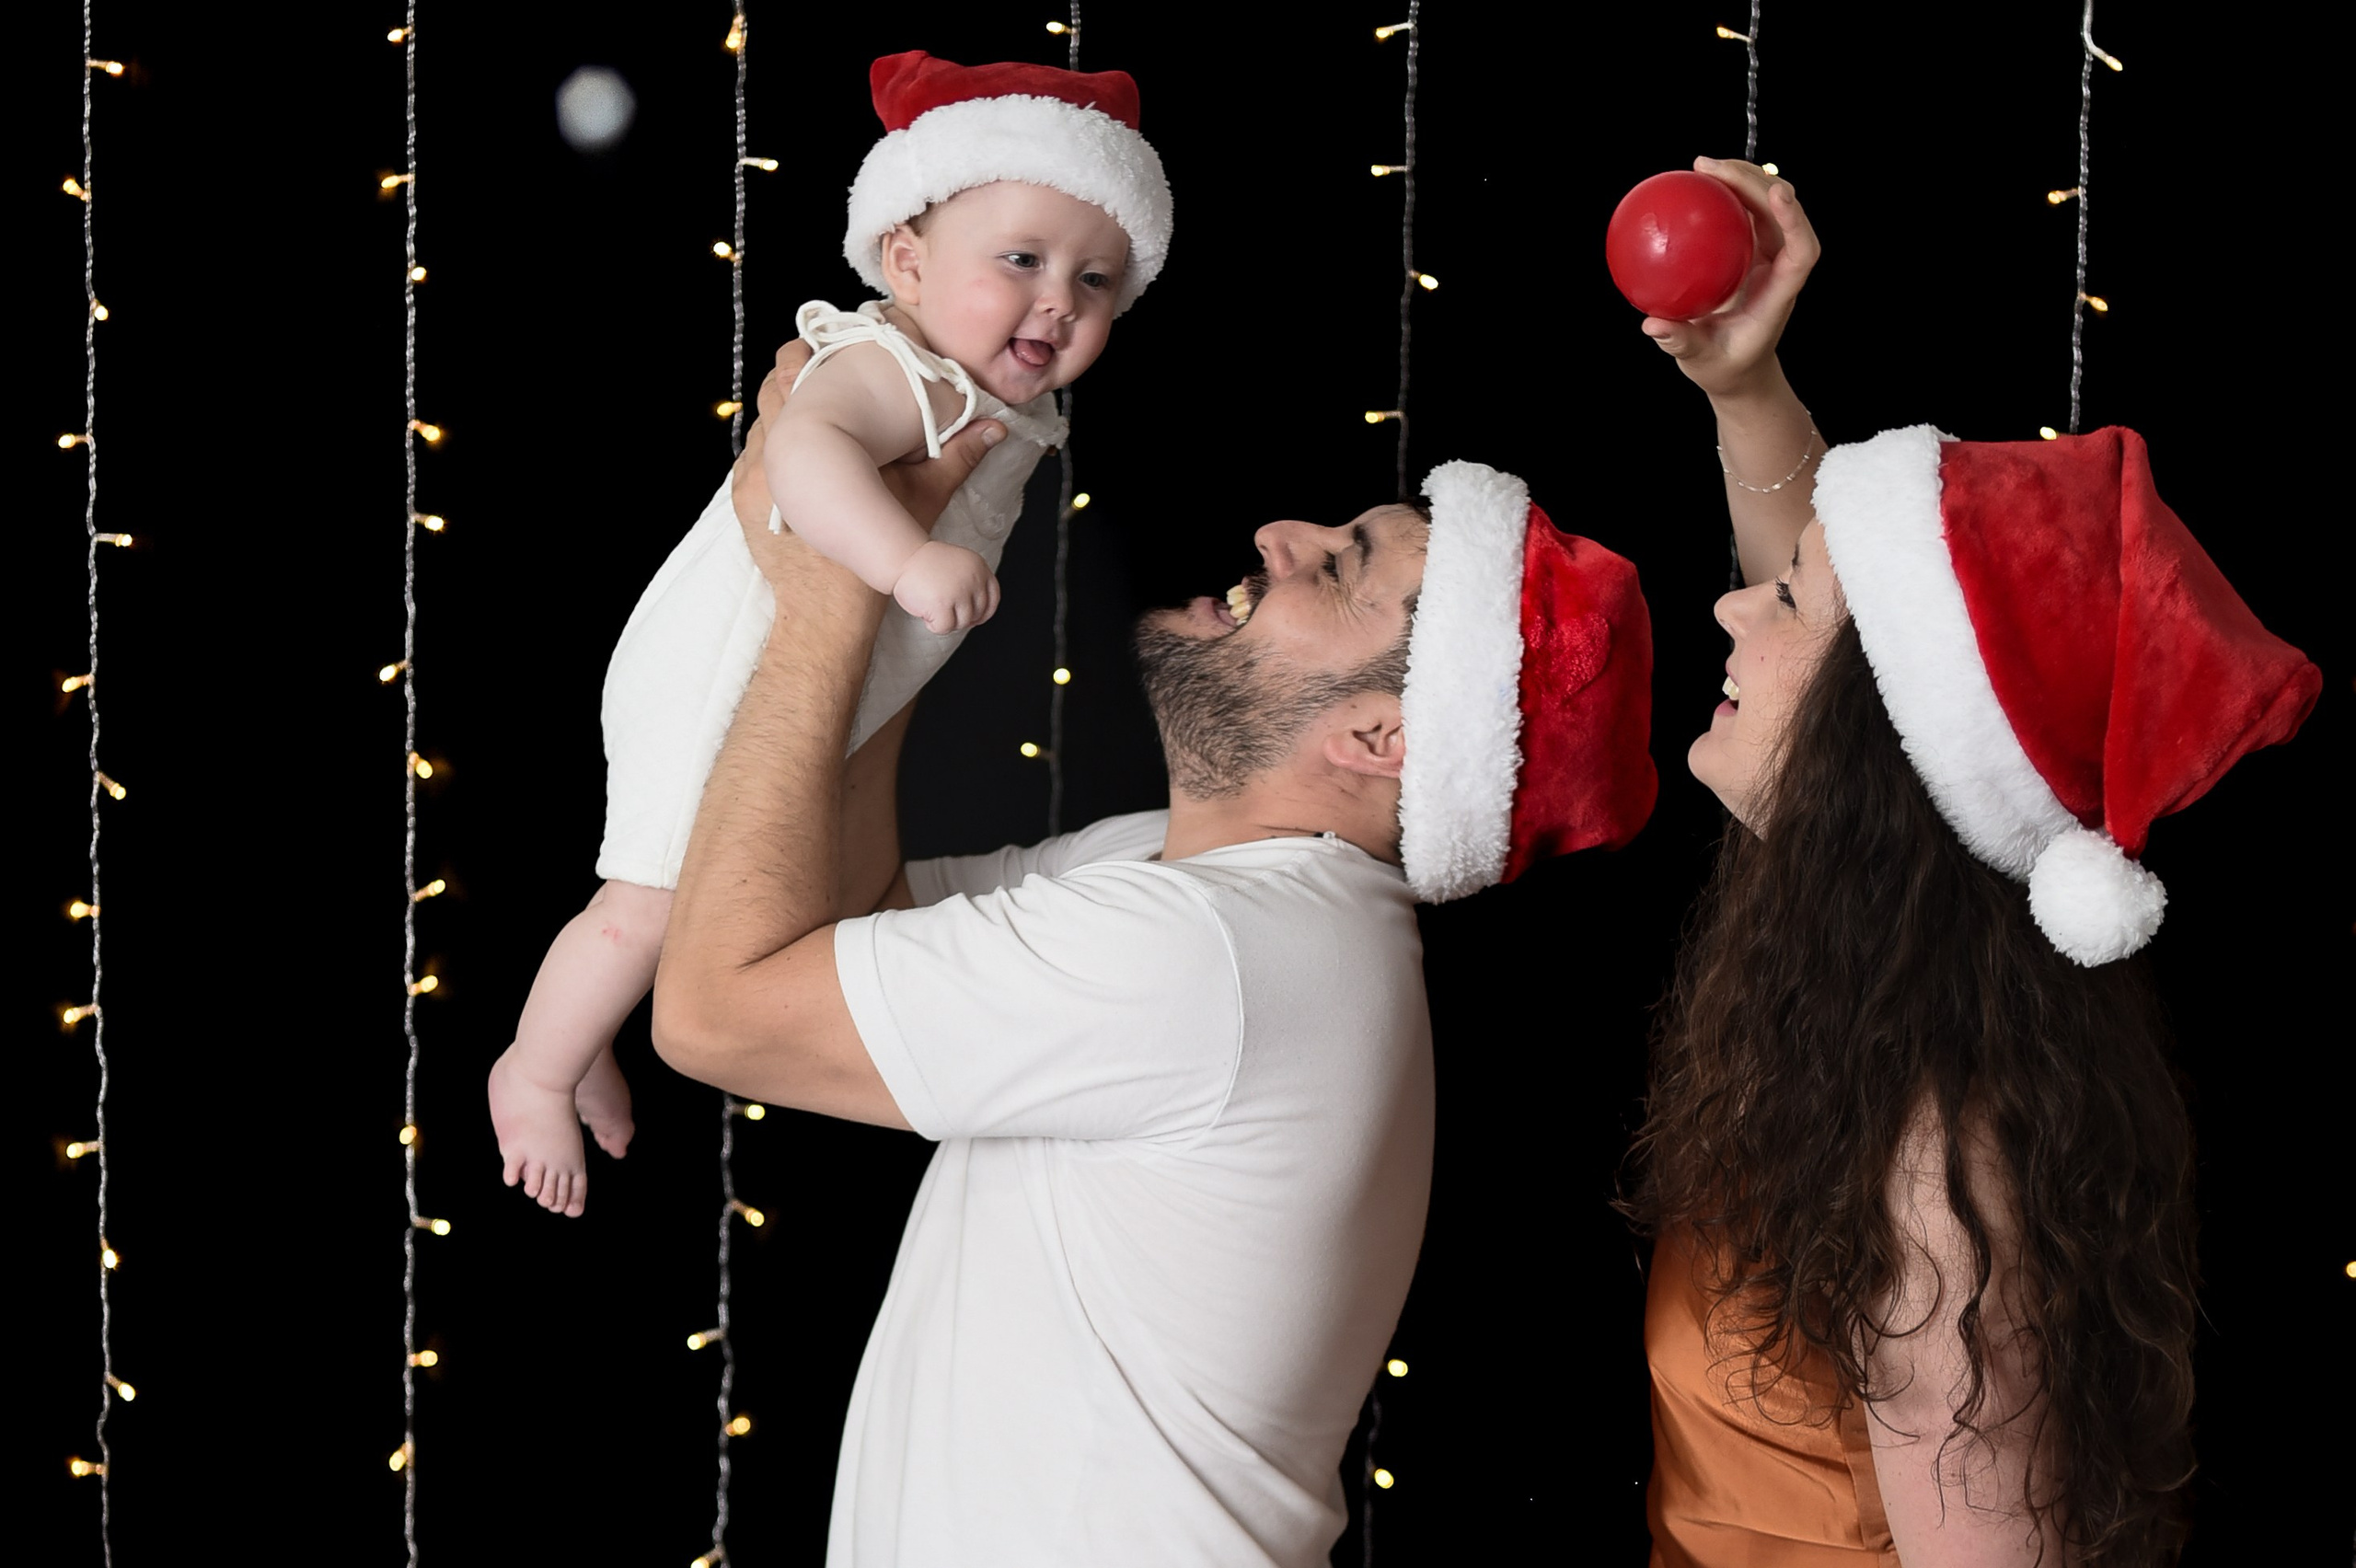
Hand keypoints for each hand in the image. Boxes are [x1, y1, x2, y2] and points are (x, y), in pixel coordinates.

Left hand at [732, 339, 1004, 534]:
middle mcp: (771, 452)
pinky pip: (753, 458)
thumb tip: (992, 428)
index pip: (795, 373)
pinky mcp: (744, 503)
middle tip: (815, 365)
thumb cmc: (873, 555)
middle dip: (792, 375)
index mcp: (812, 440)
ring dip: (782, 412)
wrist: (827, 610)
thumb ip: (955, 457)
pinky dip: (773, 449)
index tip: (823, 344)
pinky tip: (795, 454)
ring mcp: (752, 477)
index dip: (809, 352)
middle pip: (771, 390)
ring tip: (807, 408)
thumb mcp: (921, 499)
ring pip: (760, 424)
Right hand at [892, 540, 999, 633]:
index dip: (984, 613)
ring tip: (932, 607)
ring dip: (946, 621)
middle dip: (960, 617)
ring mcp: (959, 592)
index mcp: (979, 567)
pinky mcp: (942, 604)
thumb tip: (979, 617)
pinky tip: (925, 614)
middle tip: (942, 608)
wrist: (902, 557)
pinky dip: (934, 626)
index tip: (973, 618)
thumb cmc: (927, 566)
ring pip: (962, 623)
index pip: (993, 599)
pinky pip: (945, 628)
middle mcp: (973, 579)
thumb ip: (972, 584)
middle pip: (977, 614)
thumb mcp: (959, 566)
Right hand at [1641, 158, 1819, 401]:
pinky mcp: (1752, 249)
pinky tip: (1696, 183)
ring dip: (1741, 177)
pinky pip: (1745, 211)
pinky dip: (1726, 193)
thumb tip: (1651, 324)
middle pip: (1782, 212)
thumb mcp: (1700, 360)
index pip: (1801, 250)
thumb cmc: (1725, 367)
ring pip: (1767, 203)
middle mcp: (1780, 265)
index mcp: (1780, 292)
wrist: (1739, 366)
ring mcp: (1768, 254)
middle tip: (1711, 168)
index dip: (1795, 219)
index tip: (1776, 194)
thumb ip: (1679, 343)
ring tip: (1702, 165)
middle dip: (1755, 182)